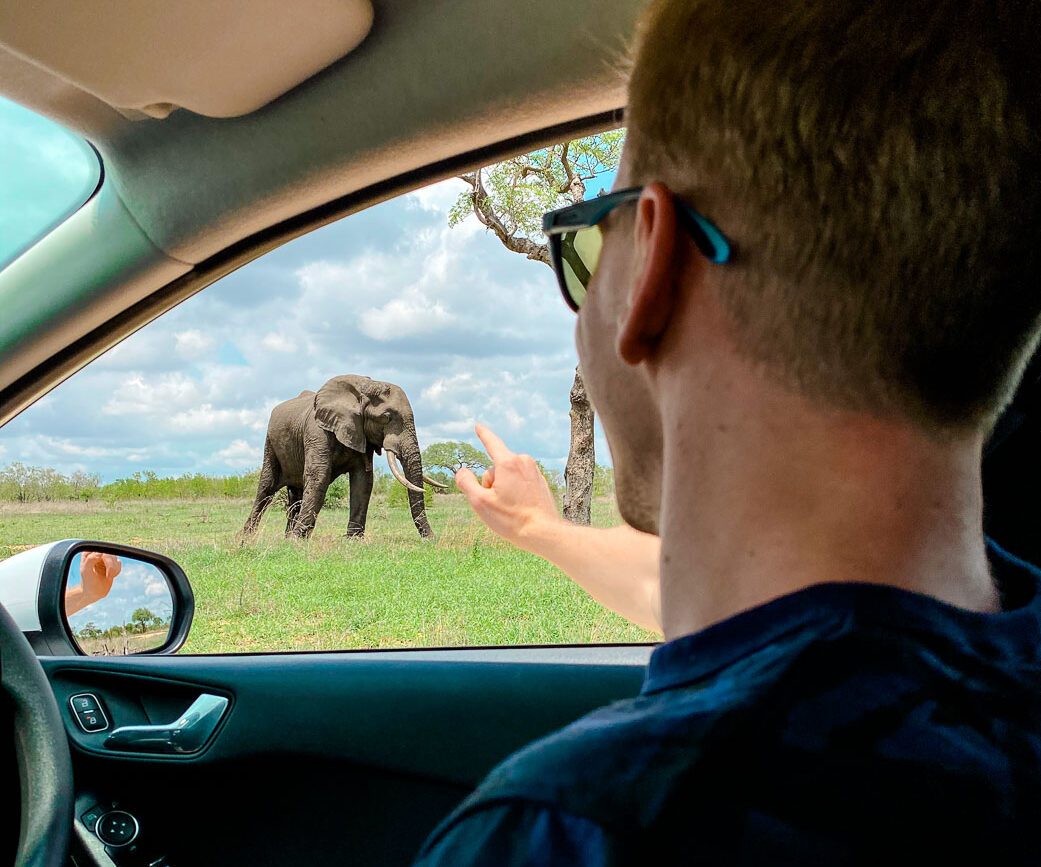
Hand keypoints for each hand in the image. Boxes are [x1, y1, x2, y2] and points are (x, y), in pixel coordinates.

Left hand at [79, 551, 121, 603]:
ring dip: (114, 569)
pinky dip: (117, 571)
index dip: (106, 559)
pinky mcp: (111, 563)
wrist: (94, 592)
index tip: (105, 570)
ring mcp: (104, 558)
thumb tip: (100, 553)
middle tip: (109, 575)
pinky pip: (119, 563)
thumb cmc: (87, 581)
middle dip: (111, 566)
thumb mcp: (85, 570)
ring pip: (116, 558)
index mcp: (89, 553)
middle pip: (111, 554)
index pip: (102, 549)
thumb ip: (90, 559)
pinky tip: (110, 576)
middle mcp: (96, 553)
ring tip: (108, 576)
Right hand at [455, 424, 561, 551]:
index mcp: (508, 463)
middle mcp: (523, 462)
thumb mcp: (479, 502)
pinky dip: (515, 493)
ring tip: (510, 509)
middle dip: (491, 483)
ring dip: (503, 489)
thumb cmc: (511, 519)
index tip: (478, 426)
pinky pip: (519, 482)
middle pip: (496, 468)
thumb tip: (462, 471)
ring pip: (508, 476)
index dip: (483, 434)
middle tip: (498, 504)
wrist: (543, 532)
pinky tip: (519, 509)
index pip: (492, 442)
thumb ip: (466, 482)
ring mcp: (534, 472)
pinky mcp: (540, 482)